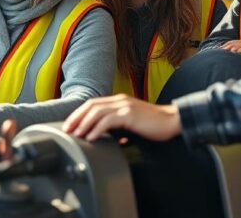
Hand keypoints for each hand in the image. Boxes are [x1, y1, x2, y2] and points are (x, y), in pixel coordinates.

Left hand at [63, 94, 181, 141]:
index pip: (92, 104)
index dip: (79, 114)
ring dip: (84, 124)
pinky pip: (109, 120)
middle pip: (91, 106)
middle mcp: (119, 100)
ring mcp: (125, 106)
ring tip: (77, 135)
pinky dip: (98, 129)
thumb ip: (120, 128)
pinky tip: (92, 137)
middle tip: (67, 131)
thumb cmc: (154, 124)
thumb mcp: (132, 124)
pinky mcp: (130, 114)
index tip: (70, 126)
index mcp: (119, 101)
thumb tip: (111, 140)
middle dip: (76, 118)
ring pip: (97, 112)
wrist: (173, 121)